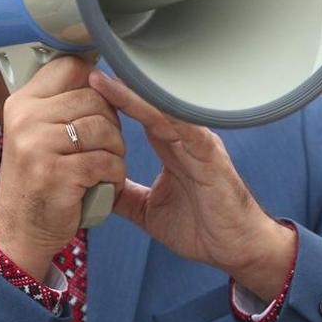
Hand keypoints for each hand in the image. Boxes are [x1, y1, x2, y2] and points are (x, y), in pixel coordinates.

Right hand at [0, 55, 127, 279]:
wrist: (20, 230)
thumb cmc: (37, 180)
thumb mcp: (35, 133)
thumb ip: (59, 105)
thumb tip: (99, 73)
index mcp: (22, 103)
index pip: (70, 67)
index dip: (96, 83)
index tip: (100, 106)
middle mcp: (26, 118)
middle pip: (95, 98)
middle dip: (112, 124)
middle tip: (104, 147)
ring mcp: (38, 146)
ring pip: (105, 129)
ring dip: (116, 152)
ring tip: (105, 167)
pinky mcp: (57, 174)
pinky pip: (106, 162)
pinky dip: (115, 176)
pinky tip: (106, 185)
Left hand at [89, 72, 295, 299]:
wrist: (237, 248)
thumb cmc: (202, 227)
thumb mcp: (148, 210)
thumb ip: (124, 196)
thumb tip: (93, 187)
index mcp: (171, 148)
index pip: (138, 116)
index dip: (112, 101)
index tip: (84, 90)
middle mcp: (184, 140)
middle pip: (148, 106)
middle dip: (119, 89)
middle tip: (90, 73)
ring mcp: (198, 144)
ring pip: (163, 111)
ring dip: (135, 96)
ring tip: (108, 82)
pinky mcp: (210, 155)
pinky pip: (185, 128)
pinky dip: (165, 115)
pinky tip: (144, 103)